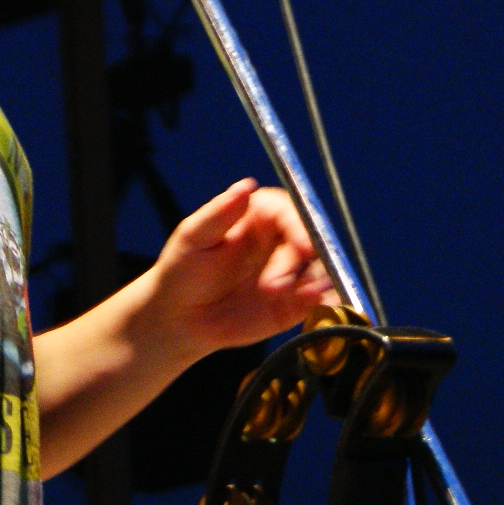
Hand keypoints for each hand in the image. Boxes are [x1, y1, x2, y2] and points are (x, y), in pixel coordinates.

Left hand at [146, 178, 337, 362]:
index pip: (289, 212)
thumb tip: (246, 186)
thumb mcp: (193, 238)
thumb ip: (219, 213)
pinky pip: (318, 301)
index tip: (303, 246)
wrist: (180, 318)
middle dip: (299, 262)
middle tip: (273, 285)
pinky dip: (322, 302)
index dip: (301, 226)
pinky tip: (312, 307)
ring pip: (318, 271)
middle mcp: (280, 242)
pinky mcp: (295, 303)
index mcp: (259, 217)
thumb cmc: (182, 270)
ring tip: (285, 299)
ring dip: (312, 283)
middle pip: (309, 241)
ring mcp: (290, 273)